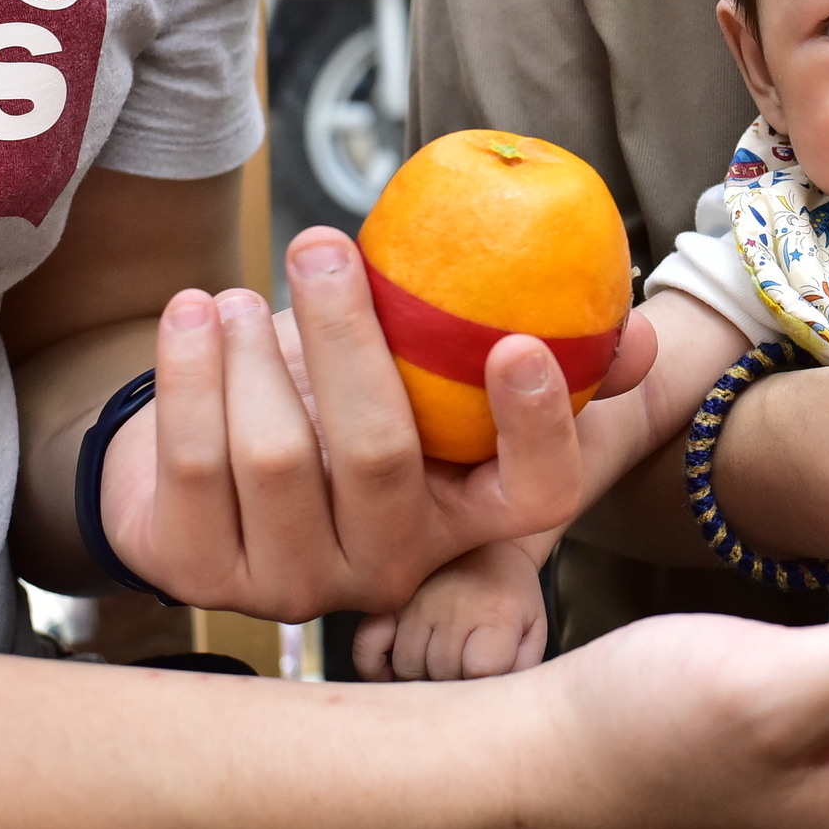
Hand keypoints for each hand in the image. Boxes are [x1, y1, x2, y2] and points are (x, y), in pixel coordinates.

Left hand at [98, 227, 656, 619]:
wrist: (224, 458)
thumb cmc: (366, 399)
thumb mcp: (451, 379)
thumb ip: (553, 355)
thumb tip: (640, 335)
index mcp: (475, 518)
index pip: (536, 492)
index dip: (536, 424)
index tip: (517, 341)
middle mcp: (394, 566)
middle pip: (379, 456)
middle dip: (347, 337)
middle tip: (320, 244)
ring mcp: (296, 584)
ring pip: (275, 459)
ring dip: (249, 354)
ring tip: (239, 293)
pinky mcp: (201, 578)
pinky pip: (194, 468)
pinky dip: (188, 375)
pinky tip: (192, 316)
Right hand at [353, 540, 547, 681]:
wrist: (490, 547)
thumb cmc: (512, 598)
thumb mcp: (534, 629)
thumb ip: (520, 669)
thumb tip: (495, 704)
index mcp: (495, 613)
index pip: (480, 670)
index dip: (484, 684)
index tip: (487, 679)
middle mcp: (452, 609)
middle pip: (442, 674)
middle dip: (454, 685)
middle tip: (464, 675)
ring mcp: (416, 605)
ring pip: (406, 668)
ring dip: (420, 679)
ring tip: (438, 670)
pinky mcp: (389, 603)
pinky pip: (366, 646)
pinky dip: (373, 667)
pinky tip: (394, 671)